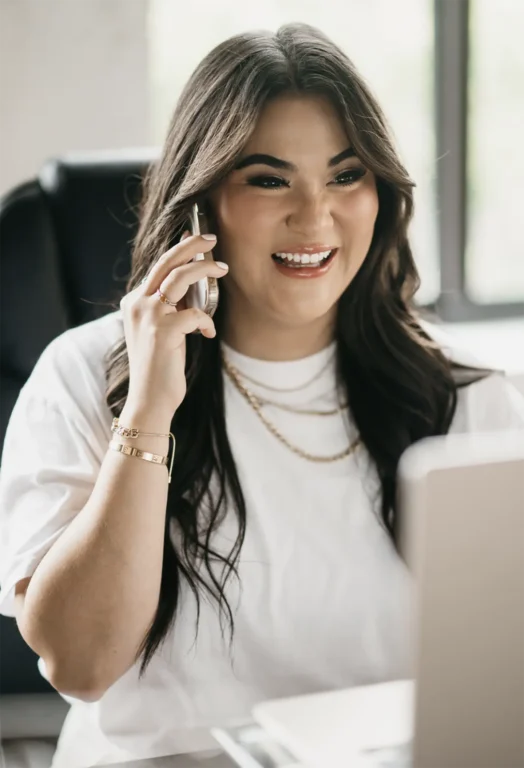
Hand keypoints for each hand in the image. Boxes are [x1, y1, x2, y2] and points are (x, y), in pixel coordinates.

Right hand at [119, 232, 227, 419]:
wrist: (149, 399)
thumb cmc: (159, 367)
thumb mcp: (160, 330)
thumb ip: (170, 307)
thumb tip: (193, 283)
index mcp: (133, 302)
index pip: (158, 268)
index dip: (179, 252)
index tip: (197, 243)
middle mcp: (137, 303)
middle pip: (166, 262)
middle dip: (190, 245)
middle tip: (211, 238)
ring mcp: (149, 315)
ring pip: (180, 277)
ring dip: (204, 269)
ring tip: (222, 268)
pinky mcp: (163, 330)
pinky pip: (195, 313)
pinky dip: (207, 321)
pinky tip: (208, 333)